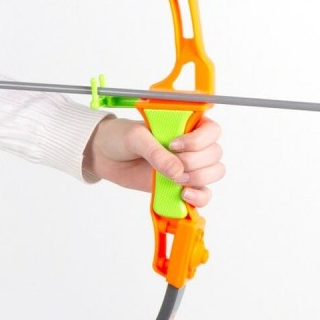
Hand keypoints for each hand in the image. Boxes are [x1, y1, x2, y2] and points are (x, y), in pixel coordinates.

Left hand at [83, 115, 223, 208]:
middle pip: (214, 153)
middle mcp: (192, 143)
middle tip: (171, 164)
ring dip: (198, 178)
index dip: (198, 140)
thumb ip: (156, 152)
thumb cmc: (120, 137)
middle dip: (195, 162)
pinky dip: (199, 197)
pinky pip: (203, 193)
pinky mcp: (182, 183)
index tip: (174, 144)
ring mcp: (188, 164)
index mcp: (185, 122)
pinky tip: (184, 195)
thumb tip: (177, 171)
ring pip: (213, 172)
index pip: (211, 130)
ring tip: (174, 179)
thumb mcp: (135, 137)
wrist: (104, 155)